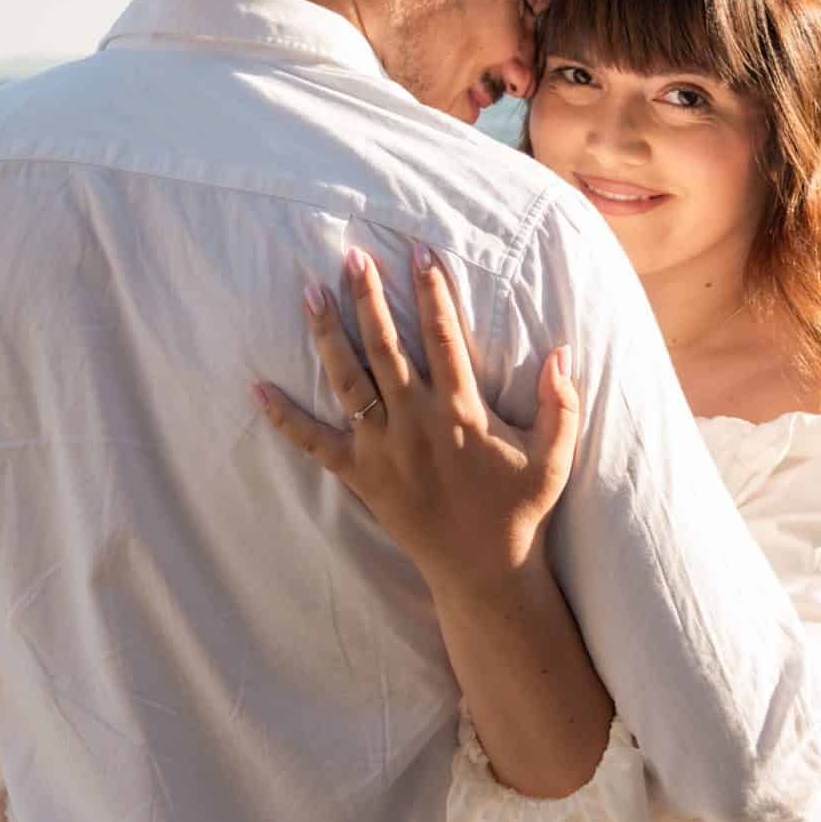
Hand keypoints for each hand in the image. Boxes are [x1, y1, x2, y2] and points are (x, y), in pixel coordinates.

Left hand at [256, 245, 580, 599]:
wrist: (484, 570)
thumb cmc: (521, 509)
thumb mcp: (555, 456)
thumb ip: (562, 403)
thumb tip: (561, 352)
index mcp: (461, 412)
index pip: (445, 336)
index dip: (431, 290)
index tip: (419, 251)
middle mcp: (415, 423)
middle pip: (385, 347)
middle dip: (368, 297)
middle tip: (352, 256)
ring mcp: (383, 450)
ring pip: (348, 381)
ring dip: (327, 335)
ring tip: (310, 293)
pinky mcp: (361, 477)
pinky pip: (315, 444)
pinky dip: (285, 419)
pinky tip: (258, 389)